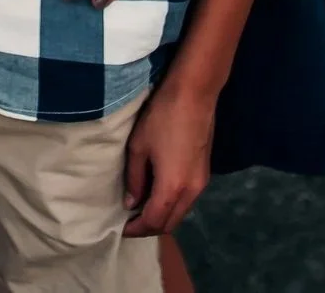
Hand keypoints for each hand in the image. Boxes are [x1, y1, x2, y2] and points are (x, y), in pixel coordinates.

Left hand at [122, 75, 216, 236]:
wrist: (194, 94)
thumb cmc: (161, 117)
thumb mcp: (138, 147)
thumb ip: (134, 178)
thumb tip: (131, 203)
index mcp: (172, 187)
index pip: (154, 221)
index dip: (136, 229)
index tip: (120, 229)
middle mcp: (191, 192)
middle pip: (171, 223)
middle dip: (149, 228)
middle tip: (129, 223)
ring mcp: (201, 183)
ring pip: (181, 213)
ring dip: (162, 216)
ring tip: (140, 210)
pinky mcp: (204, 173)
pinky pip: (187, 200)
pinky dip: (172, 205)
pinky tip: (157, 195)